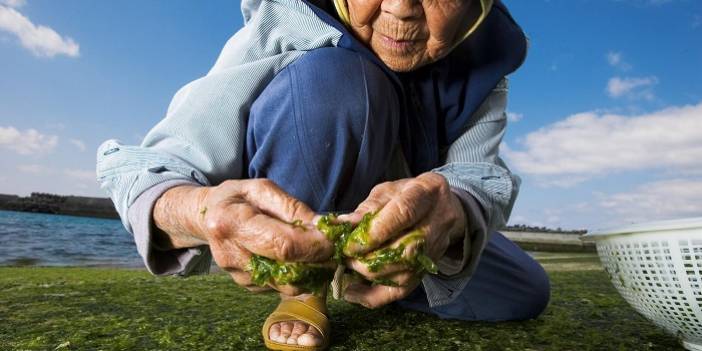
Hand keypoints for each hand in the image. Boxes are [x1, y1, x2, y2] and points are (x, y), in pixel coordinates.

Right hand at [154, 179, 332, 294]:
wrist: (208, 217)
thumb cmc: (239, 198)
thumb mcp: (263, 189)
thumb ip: (293, 208)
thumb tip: (324, 227)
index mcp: (231, 223)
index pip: (283, 245)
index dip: (315, 245)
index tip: (334, 239)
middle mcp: (231, 255)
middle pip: (288, 271)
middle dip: (318, 261)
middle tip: (331, 247)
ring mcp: (237, 275)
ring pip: (288, 285)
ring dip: (310, 271)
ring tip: (315, 250)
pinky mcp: (246, 286)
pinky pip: (281, 286)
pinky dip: (296, 275)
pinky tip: (295, 257)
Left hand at [339, 172, 466, 307]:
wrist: (442, 207)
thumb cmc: (408, 195)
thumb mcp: (388, 190)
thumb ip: (368, 207)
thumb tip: (343, 225)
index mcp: (426, 192)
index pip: (402, 215)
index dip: (374, 233)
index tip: (349, 244)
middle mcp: (437, 223)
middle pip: (404, 250)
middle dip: (368, 259)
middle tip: (345, 257)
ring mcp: (435, 249)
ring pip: (403, 274)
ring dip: (369, 275)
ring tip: (348, 267)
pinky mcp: (427, 269)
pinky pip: (403, 290)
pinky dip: (374, 296)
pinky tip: (352, 292)